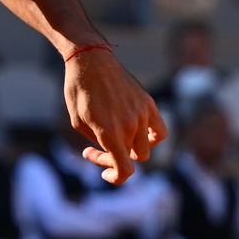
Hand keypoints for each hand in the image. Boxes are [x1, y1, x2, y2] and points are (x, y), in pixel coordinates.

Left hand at [65, 47, 164, 182]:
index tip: (104, 173)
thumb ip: (98, 142)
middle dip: (114, 159)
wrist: (91, 60)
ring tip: (117, 139)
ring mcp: (143, 114)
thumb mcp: (78, 123)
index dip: (115, 178)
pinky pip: (160, 131)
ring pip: (146, 148)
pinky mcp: (149, 104)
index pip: (125, 171)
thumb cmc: (79, 91)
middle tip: (98, 148)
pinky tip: (138, 133)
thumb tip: (112, 152)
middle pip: (132, 159)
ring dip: (131, 149)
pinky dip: (151, 138)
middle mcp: (131, 126)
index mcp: (111, 133)